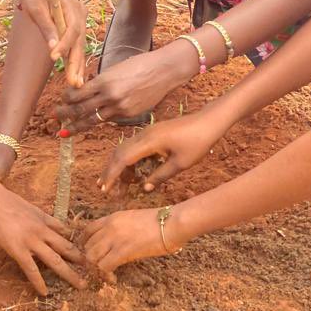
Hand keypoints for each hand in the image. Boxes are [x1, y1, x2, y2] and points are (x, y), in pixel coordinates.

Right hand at [0, 183, 85, 294]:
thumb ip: (35, 215)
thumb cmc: (2, 200)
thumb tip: (40, 221)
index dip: (74, 242)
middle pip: (66, 247)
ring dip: (70, 273)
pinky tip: (44, 292)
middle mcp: (42, 230)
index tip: (84, 251)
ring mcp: (31, 241)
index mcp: (43, 218)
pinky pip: (31, 269)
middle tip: (94, 270)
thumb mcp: (25, 205)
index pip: (64, 232)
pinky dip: (39, 282)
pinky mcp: (18, 250)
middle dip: (81, 259)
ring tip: (81, 284)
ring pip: (55, 260)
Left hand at [17, 0, 85, 87]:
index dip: (64, 45)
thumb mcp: (36, 9)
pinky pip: (76, 44)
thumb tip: (52, 48)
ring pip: (79, 45)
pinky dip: (74, 59)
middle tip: (74, 82)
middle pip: (79, 40)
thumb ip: (46, 27)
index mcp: (73, 6)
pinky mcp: (75, 26)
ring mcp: (80, 20)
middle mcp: (80, 13)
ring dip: (77, 64)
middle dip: (76, 62)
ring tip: (76, 83)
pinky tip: (75, 75)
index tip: (53, 57)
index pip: (72, 29)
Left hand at [55, 43, 194, 132]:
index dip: (66, 99)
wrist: (164, 71)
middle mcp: (110, 96)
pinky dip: (98, 121)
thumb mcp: (115, 69)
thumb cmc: (139, 65)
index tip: (61, 100)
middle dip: (65, 115)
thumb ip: (100, 82)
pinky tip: (90, 123)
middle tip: (55, 117)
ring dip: (77, 126)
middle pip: (80, 110)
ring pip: (92, 120)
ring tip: (65, 131)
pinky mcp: (129, 115)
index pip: (77, 94)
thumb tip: (85, 91)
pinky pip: (109, 119)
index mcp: (104, 80)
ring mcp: (120, 107)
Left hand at [83, 207, 181, 277]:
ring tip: (108, 273)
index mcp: (112, 217)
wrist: (170, 222)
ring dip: (97, 267)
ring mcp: (114, 238)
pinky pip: (104, 266)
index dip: (86, 244)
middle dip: (92, 259)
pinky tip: (114, 277)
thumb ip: (122, 227)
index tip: (92, 253)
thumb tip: (118, 239)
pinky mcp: (123, 251)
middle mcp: (109, 227)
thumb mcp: (133, 218)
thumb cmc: (159, 221)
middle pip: (87, 246)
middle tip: (101, 267)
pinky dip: (107, 274)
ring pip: (91, 257)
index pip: (88, 230)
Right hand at [99, 111, 228, 193]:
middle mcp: (144, 135)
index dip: (112, 174)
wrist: (208, 121)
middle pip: (119, 152)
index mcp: (149, 142)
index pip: (123, 159)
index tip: (104, 189)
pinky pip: (134, 146)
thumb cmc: (198, 142)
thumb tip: (144, 188)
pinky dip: (128, 159)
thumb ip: (160, 176)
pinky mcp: (153, 132)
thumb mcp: (180, 164)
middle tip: (102, 188)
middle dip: (109, 170)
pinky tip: (131, 171)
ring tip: (115, 183)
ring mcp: (148, 132)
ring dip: (118, 165)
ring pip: (125, 148)